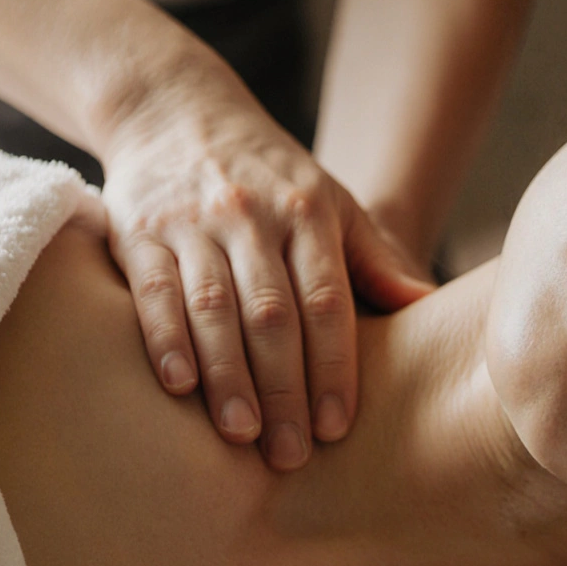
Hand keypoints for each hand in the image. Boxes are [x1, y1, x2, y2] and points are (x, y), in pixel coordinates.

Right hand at [99, 81, 433, 470]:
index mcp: (309, 214)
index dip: (335, 368)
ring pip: (213, 310)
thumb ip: (375, 259)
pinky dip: (164, 341)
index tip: (339, 426)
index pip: (328, 302)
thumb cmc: (273, 176)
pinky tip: (179, 389)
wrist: (178, 110)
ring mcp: (192, 224)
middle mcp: (252, 217)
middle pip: (273, 316)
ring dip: (228, 378)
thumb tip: (428, 306)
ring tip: (243, 436)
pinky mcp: (138, 231)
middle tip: (294, 455)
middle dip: (285, 390)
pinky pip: (152, 293)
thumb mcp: (333, 203)